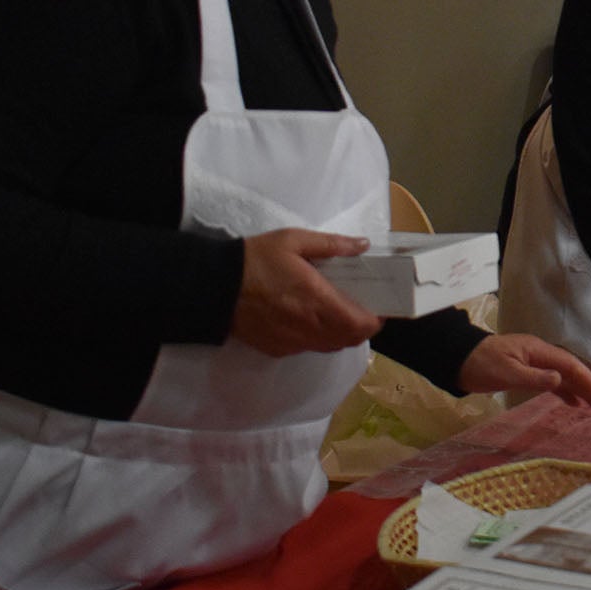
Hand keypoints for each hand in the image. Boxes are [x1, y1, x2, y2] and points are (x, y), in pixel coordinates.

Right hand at [230, 229, 383, 357]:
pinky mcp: (277, 349)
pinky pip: (308, 348)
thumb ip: (332, 244)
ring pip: (330, 346)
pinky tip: (307, 317)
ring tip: (335, 310)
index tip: (378, 304)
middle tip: (358, 305)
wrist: (212, 287)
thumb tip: (362, 245)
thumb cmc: (255, 260)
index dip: (376, 319)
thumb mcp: (293, 240)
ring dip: (340, 333)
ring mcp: (292, 342)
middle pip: (350, 339)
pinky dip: (317, 337)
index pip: (361, 325)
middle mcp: (309, 328)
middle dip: (360, 326)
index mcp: (317, 302)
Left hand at [457, 334, 590, 408]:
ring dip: (580, 389)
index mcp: (538, 351)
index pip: (571, 367)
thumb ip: (534, 378)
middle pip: (572, 370)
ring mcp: (534, 362)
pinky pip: (553, 380)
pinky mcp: (526, 370)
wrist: (457, 358)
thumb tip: (560, 380)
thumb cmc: (480, 365)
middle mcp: (540, 355)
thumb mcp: (505, 373)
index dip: (589, 383)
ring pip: (564, 375)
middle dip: (590, 387)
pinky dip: (565, 391)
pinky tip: (572, 403)